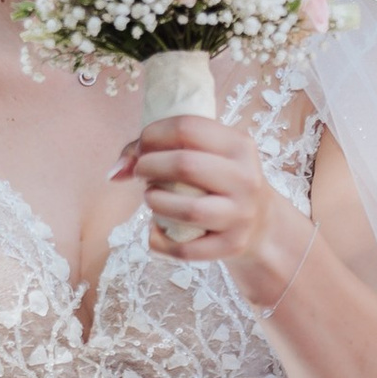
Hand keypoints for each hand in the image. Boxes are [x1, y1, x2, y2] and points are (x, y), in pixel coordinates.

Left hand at [114, 112, 304, 302]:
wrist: (261, 225)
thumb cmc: (220, 183)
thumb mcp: (206, 156)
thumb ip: (160, 151)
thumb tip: (115, 171)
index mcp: (239, 145)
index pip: (187, 128)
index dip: (153, 135)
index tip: (142, 146)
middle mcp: (245, 178)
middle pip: (184, 165)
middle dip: (149, 167)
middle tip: (141, 172)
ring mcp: (240, 215)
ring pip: (186, 209)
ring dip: (155, 201)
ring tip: (151, 198)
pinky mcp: (231, 246)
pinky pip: (184, 249)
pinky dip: (158, 240)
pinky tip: (155, 230)